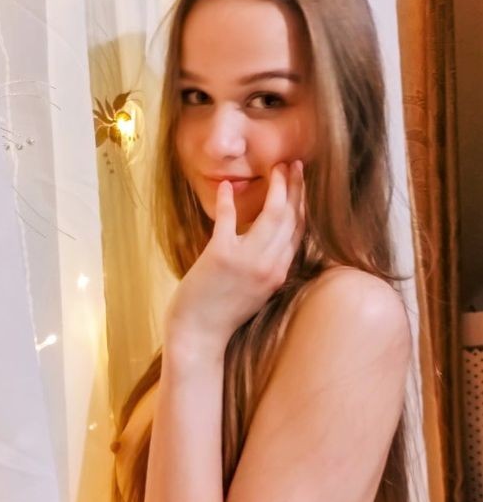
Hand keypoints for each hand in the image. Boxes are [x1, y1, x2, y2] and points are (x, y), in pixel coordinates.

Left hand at [164, 160, 305, 351]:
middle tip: (295, 164)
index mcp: (279, 274)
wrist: (198, 337)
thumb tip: (271, 240)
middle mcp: (270, 266)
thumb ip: (267, 266)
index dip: (303, 204)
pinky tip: (228, 186)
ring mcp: (247, 261)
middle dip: (296, 188)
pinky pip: (228, 220)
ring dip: (277, 187)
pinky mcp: (221, 256)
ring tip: (276, 167)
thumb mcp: (256, 291)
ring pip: (272, 215)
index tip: (302, 183)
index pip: (299, 232)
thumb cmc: (223, 314)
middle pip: (291, 219)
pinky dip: (229, 201)